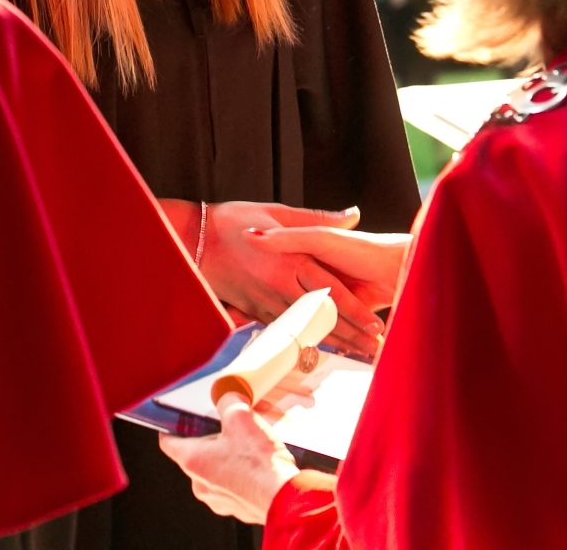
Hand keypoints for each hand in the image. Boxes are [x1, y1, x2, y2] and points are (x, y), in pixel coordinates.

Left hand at [160, 393, 298, 523]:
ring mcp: (217, 499)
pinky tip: (258, 463)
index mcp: (192, 460)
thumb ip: (227, 401)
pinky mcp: (236, 507)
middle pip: (195, 454)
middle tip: (229, 427)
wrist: (285, 497)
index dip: (172, 426)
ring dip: (227, 457)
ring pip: (215, 470)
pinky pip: (232, 485)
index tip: (178, 419)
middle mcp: (199, 484)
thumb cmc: (260, 464)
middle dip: (211, 439)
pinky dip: (241, 474)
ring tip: (249, 446)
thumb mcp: (241, 417)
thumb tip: (227, 396)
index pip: (167, 442)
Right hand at [201, 202, 384, 356]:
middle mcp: (280, 285)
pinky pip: (283, 329)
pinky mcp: (253, 310)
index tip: (375, 325)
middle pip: (322, 316)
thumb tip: (353, 214)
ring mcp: (265, 301)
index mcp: (291, 259)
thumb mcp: (277, 212)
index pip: (331, 291)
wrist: (191, 239)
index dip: (355, 310)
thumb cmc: (233, 221)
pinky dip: (301, 339)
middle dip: (349, 335)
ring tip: (354, 354)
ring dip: (330, 342)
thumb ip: (318, 218)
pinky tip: (317, 348)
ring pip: (304, 328)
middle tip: (373, 350)